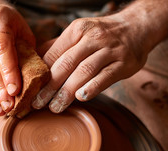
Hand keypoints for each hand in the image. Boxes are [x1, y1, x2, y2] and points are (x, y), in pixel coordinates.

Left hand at [32, 15, 149, 112]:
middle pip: (66, 64)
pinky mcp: (123, 63)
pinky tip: (81, 97)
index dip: (40, 74)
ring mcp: (109, 50)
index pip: (54, 54)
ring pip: (84, 72)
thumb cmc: (102, 34)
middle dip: (49, 86)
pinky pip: (105, 77)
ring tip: (55, 107)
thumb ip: (58, 47)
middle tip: (38, 103)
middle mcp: (92, 38)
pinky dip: (92, 87)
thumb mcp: (79, 33)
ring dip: (66, 92)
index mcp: (77, 30)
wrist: (137, 26)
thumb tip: (34, 61)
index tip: (30, 90)